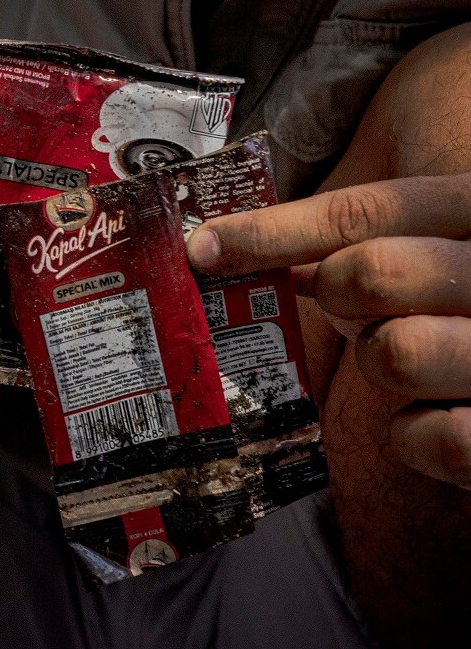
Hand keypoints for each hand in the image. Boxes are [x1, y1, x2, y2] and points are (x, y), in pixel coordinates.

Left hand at [189, 174, 470, 488]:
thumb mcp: (458, 250)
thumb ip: (384, 241)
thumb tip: (258, 253)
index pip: (372, 209)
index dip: (275, 227)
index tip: (204, 246)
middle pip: (370, 274)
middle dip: (344, 297)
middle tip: (367, 309)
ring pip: (393, 354)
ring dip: (388, 367)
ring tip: (430, 365)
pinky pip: (429, 439)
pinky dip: (421, 439)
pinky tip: (451, 420)